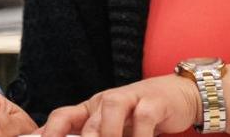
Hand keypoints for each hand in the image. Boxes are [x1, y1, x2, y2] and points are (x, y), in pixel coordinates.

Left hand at [40, 75, 200, 136]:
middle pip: (88, 123)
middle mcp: (106, 101)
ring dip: (109, 136)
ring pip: (111, 111)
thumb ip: (94, 133)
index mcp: (93, 109)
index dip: (50, 133)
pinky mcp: (154, 102)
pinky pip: (143, 119)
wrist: (179, 95)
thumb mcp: (116, 126)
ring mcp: (130, 98)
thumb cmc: (142, 114)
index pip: (63, 116)